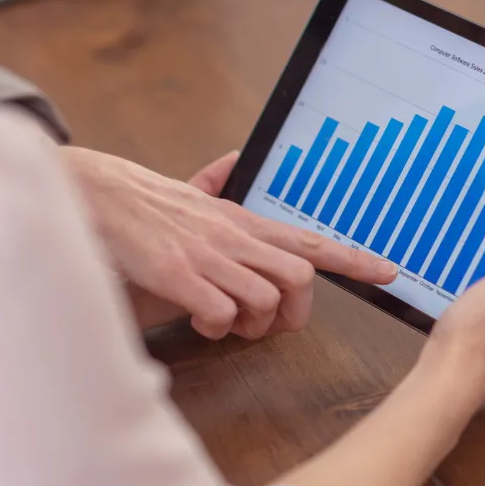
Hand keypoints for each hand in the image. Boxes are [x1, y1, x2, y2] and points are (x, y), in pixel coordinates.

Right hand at [62, 147, 397, 339]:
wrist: (96, 194)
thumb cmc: (143, 202)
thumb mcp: (188, 191)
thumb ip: (216, 182)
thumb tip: (234, 159)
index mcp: (241, 221)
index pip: (310, 240)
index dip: (353, 260)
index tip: (388, 272)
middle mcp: (233, 236)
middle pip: (299, 278)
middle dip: (293, 314)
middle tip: (270, 324)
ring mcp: (206, 255)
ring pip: (264, 299)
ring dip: (250, 323)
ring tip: (223, 320)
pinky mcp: (177, 274)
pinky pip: (221, 312)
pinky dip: (216, 326)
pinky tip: (198, 319)